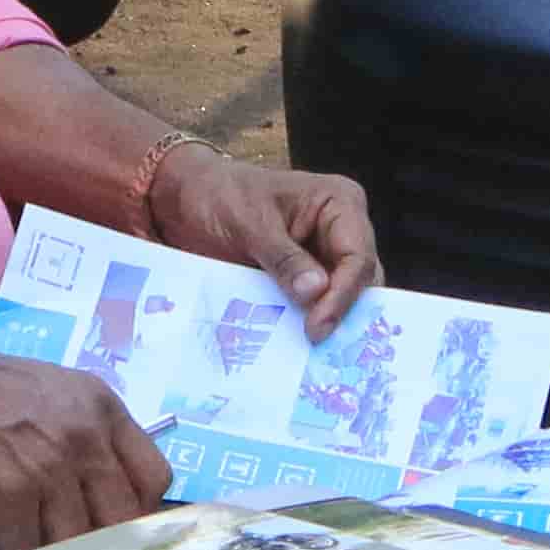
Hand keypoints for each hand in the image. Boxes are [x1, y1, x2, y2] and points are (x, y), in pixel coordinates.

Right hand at [0, 335, 172, 549]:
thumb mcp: (55, 395)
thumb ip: (88, 437)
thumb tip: (108, 497)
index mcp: (103, 409)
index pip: (155, 478)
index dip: (138, 510)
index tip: (117, 524)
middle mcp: (86, 438)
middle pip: (122, 520)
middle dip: (97, 541)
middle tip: (68, 544)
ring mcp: (51, 468)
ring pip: (74, 543)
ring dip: (48, 548)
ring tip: (22, 527)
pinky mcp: (11, 496)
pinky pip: (26, 549)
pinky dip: (10, 548)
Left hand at [143, 145, 381, 334]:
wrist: (189, 200)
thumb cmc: (221, 195)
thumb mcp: (249, 223)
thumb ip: (283, 257)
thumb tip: (315, 292)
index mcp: (339, 203)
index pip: (358, 256)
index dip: (343, 295)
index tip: (318, 327)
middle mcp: (342, 231)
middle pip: (360, 281)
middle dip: (342, 312)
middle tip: (317, 346)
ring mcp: (325, 256)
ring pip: (342, 298)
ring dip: (327, 322)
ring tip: (311, 354)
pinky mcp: (306, 279)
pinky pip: (316, 305)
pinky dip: (308, 323)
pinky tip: (296, 346)